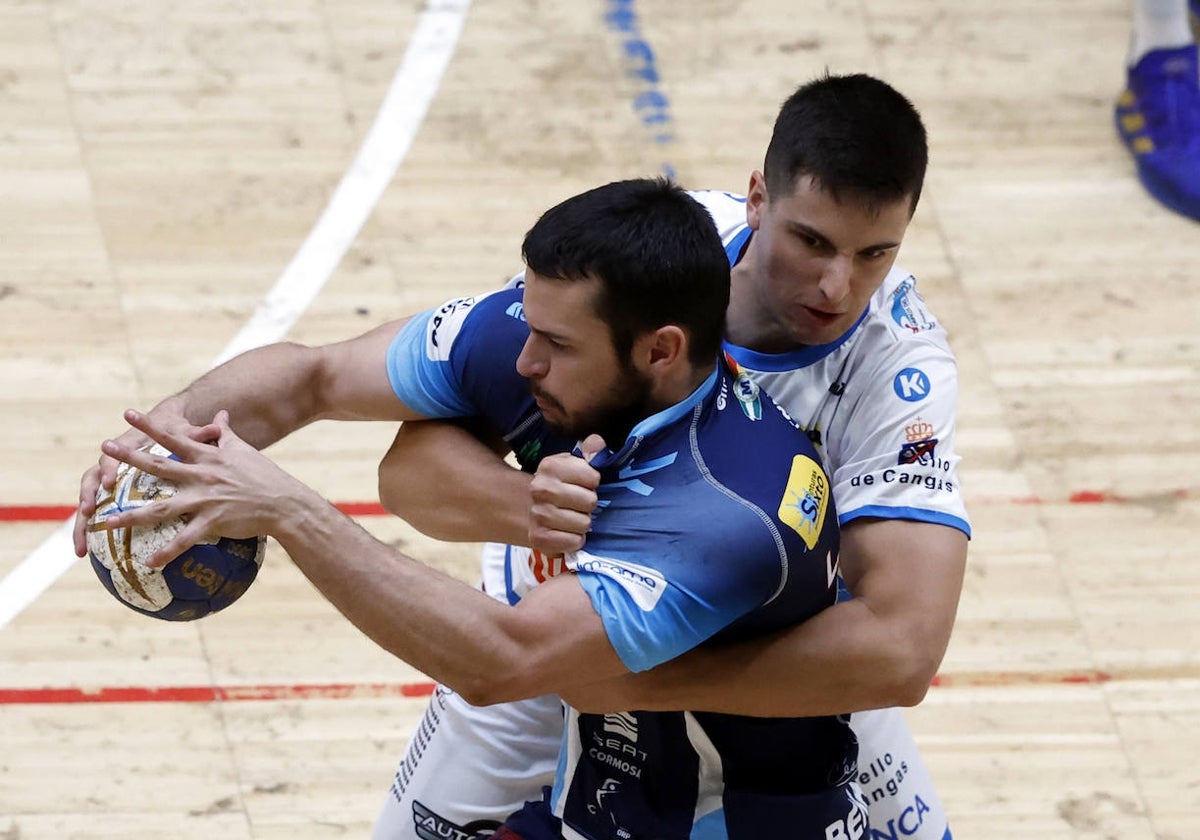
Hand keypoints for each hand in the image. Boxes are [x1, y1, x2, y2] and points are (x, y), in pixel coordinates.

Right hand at [72, 403, 197, 556]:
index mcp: (127, 446)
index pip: (113, 457)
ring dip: (81, 524)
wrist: (162, 420)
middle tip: (88, 513)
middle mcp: (112, 463)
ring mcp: (106, 479)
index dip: (109, 468)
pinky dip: (86, 532)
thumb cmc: (176, 429)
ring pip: (88, 501)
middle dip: (88, 497)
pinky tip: (83, 553)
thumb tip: (220, 423)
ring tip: (80, 547)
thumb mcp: (186, 431)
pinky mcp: (106, 494)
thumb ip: (200, 433)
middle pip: (92, 481)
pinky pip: (94, 515)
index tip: (110, 482)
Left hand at [98, 408, 309, 566]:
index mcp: (208, 457)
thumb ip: (226, 433)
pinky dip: (167, 552)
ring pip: (160, 508)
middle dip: (129, 456)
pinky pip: (184, 540)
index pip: (173, 438)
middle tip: (104, 447)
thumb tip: (220, 414)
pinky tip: (149, 563)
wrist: (283, 502)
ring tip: (106, 521)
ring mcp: (205, 499)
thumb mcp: (244, 449)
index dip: (150, 426)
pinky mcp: (212, 522)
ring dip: (131, 515)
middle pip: (158, 466)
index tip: (127, 414)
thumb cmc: (264, 474)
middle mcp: (201, 475)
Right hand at [527, 434, 603, 555]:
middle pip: (590, 502)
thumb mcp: (575, 464)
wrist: (531, 509)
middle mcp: (540, 489)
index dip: (592, 483)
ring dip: (582, 523)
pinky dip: (574, 540)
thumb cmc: (562, 485)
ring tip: (572, 518)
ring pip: (584, 524)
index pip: (593, 478)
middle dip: (588, 505)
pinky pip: (574, 542)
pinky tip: (566, 532)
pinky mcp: (538, 539)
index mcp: (550, 466)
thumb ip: (591, 452)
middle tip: (578, 504)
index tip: (584, 484)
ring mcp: (538, 514)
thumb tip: (598, 443)